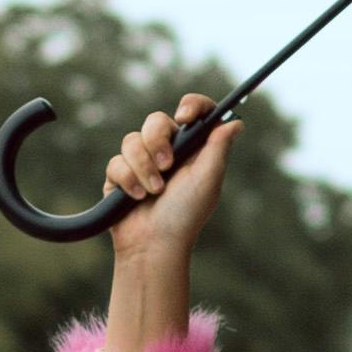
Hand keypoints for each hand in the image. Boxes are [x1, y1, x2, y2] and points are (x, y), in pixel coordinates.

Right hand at [104, 92, 237, 264]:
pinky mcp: (120, 176)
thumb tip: (236, 122)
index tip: (184, 117)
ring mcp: (142, 162)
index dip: (190, 105)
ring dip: (142, 167)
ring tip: (153, 192)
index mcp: (193, 149)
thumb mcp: (208, 180)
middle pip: (155, 121)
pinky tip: (136, 197)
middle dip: (157, 142)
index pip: (194, 113)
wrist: (153, 245)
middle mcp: (168, 151)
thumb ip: (219, 147)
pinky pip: (116, 162)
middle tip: (167, 167)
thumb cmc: (186, 215)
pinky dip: (127, 180)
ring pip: (131, 140)